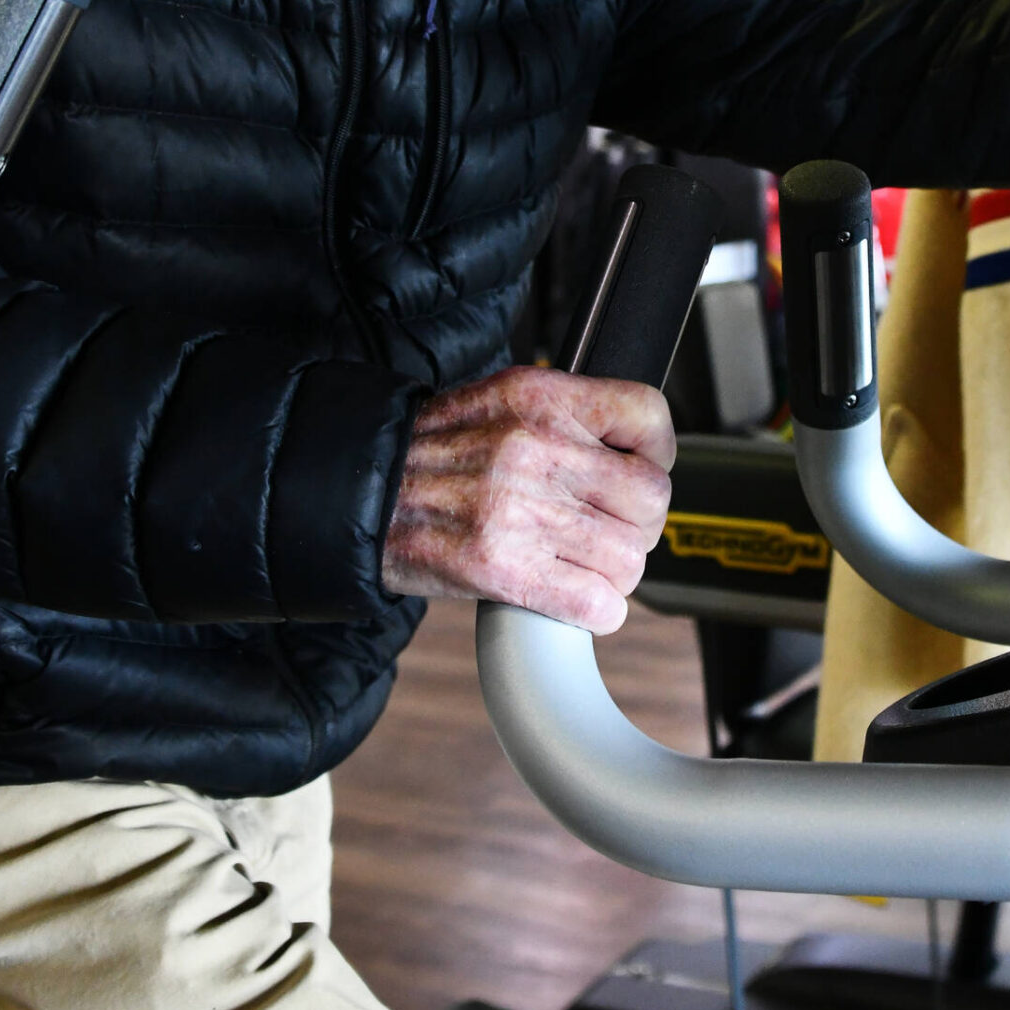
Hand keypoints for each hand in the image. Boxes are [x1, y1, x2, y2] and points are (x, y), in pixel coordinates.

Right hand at [382, 366, 674, 632]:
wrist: (354, 493)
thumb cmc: (429, 454)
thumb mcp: (500, 404)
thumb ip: (565, 419)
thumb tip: (635, 451)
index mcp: (538, 399)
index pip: (647, 416)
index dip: (656, 452)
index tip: (640, 470)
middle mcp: (534, 449)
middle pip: (649, 497)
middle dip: (638, 523)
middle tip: (607, 530)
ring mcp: (518, 511)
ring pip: (628, 557)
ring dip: (615, 572)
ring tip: (582, 565)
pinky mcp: (501, 569)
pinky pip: (596, 603)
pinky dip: (597, 610)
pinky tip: (575, 599)